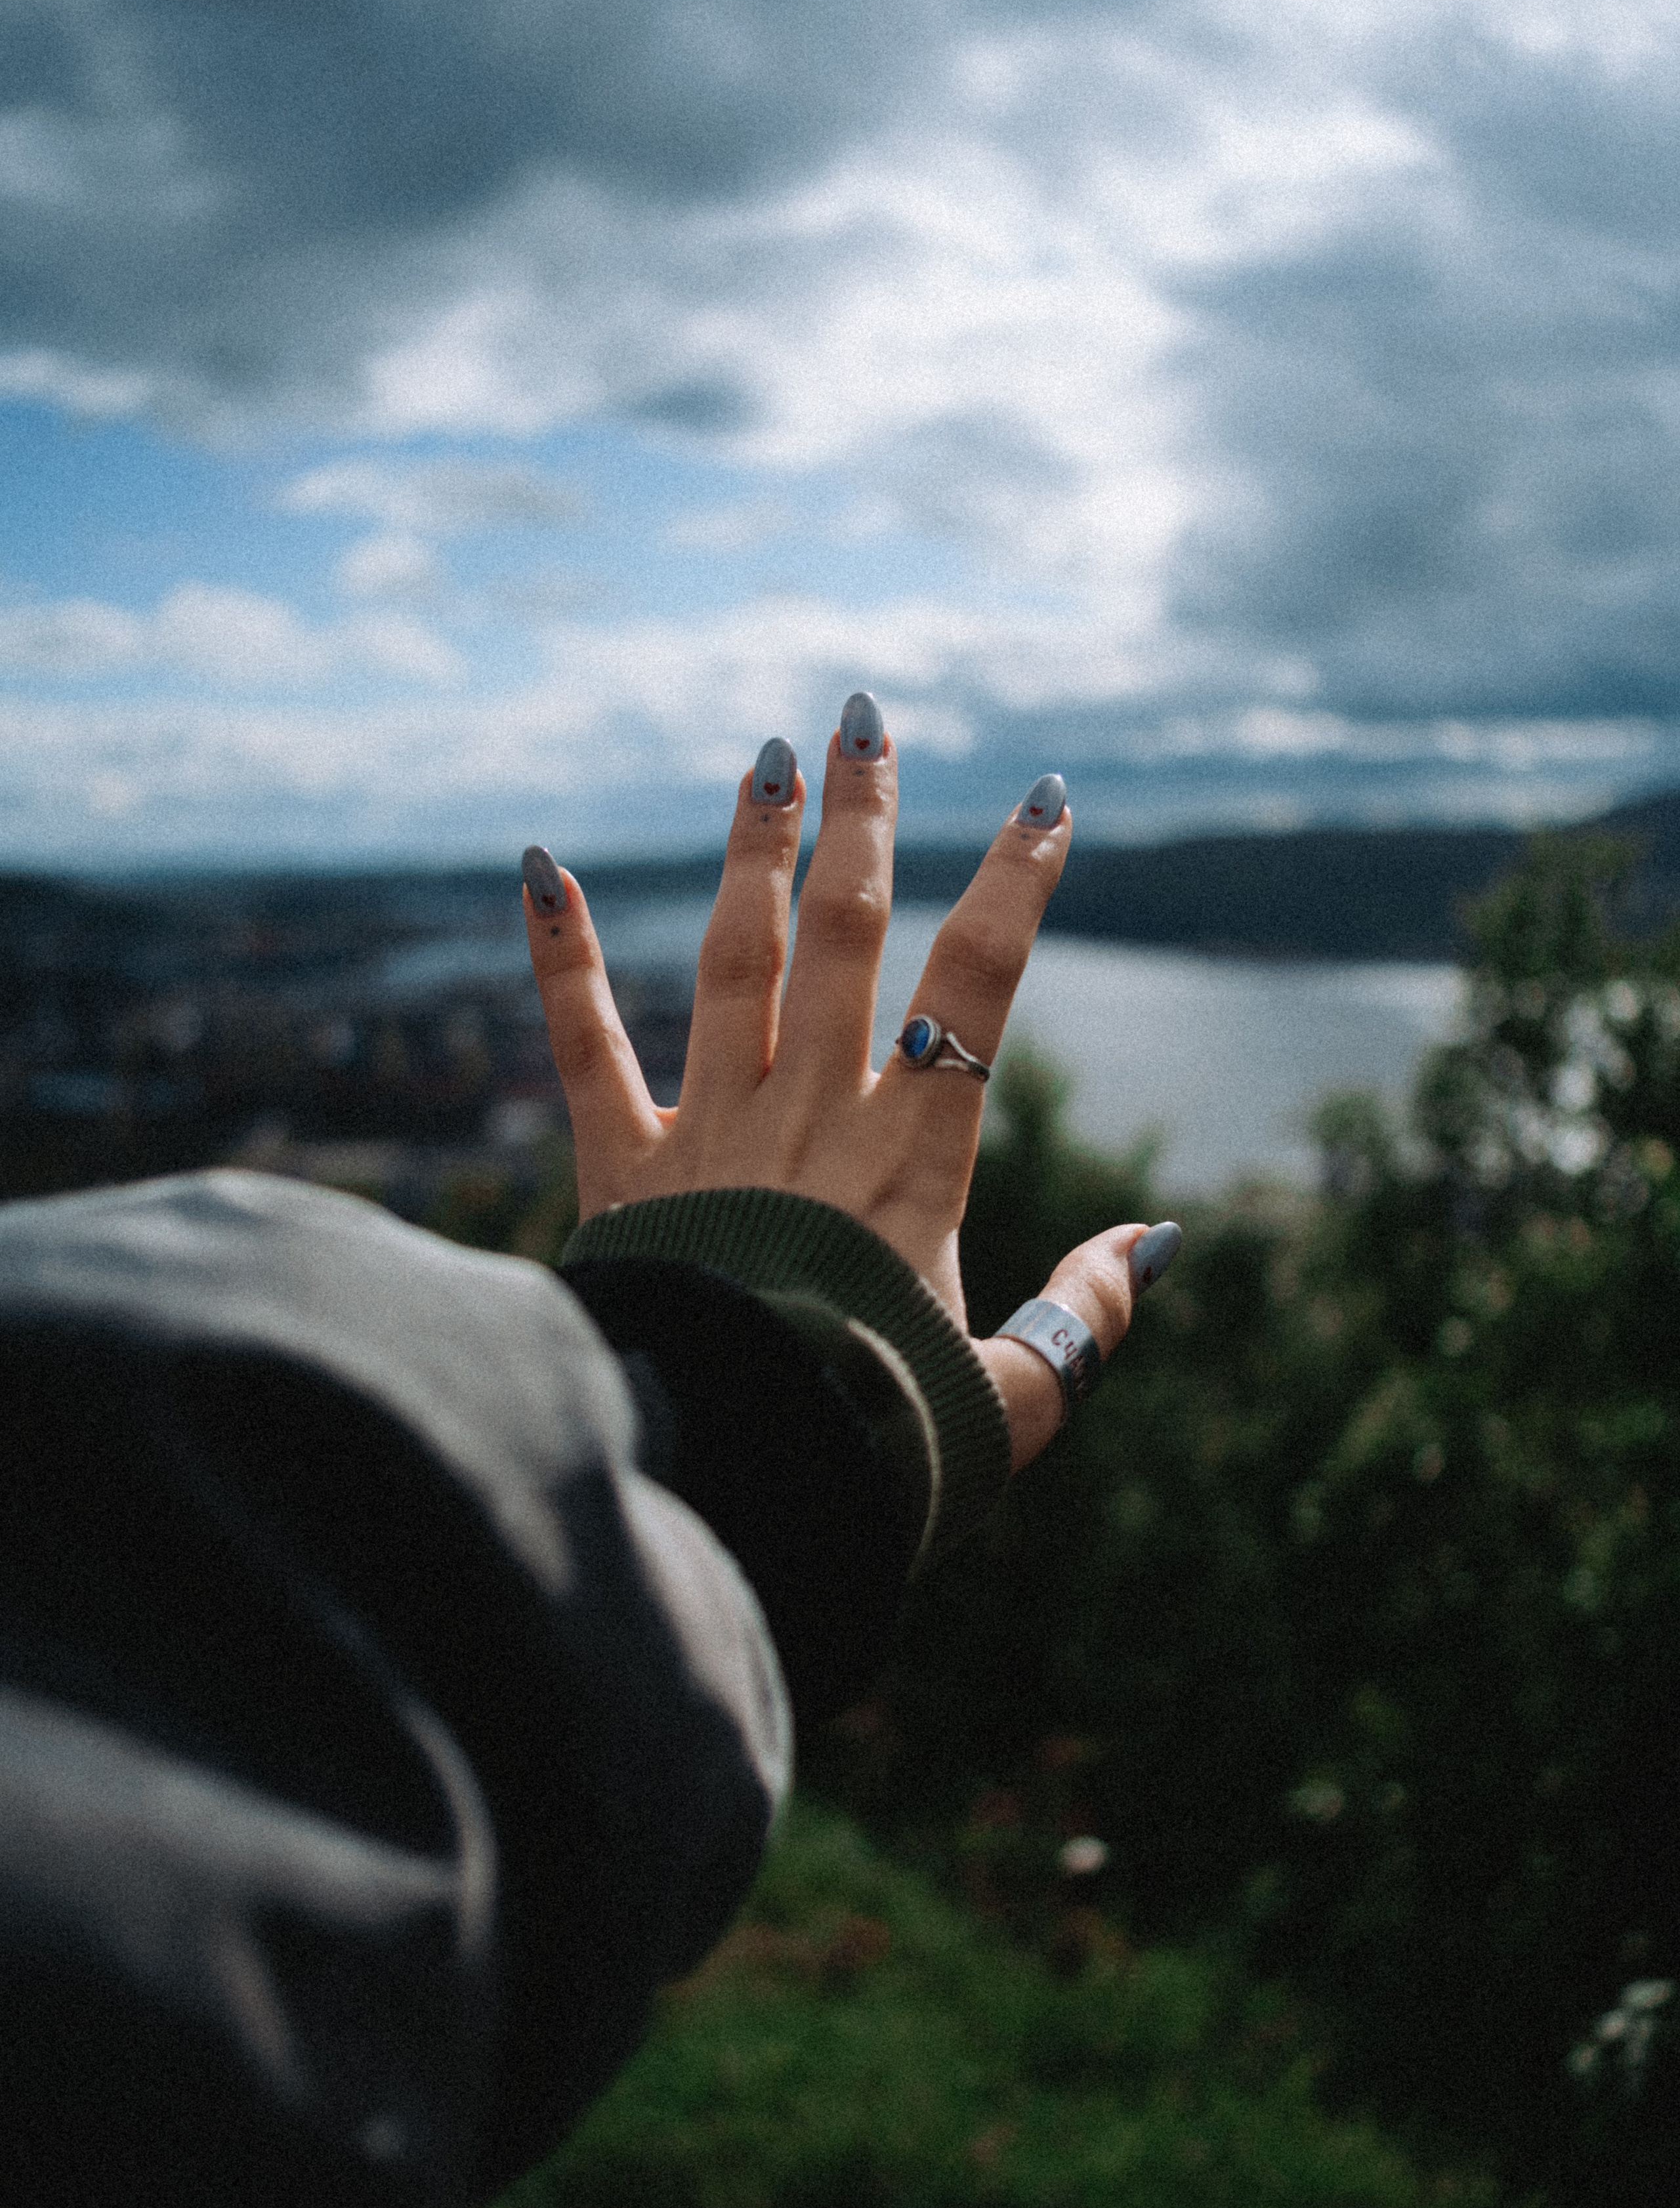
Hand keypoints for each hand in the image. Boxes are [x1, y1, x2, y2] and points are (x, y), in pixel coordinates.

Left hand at [523, 698, 1157, 1474]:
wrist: (725, 1486)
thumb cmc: (874, 1459)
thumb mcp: (1008, 1405)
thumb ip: (1081, 1322)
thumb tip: (1150, 1241)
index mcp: (914, 1167)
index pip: (979, 993)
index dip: (1015, 889)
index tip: (1043, 803)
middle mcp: (813, 1122)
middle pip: (847, 939)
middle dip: (864, 822)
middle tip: (864, 721)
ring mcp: (713, 1137)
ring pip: (737, 961)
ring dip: (755, 852)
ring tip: (766, 758)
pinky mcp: (624, 1174)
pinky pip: (587, 1048)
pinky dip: (564, 958)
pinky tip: (541, 867)